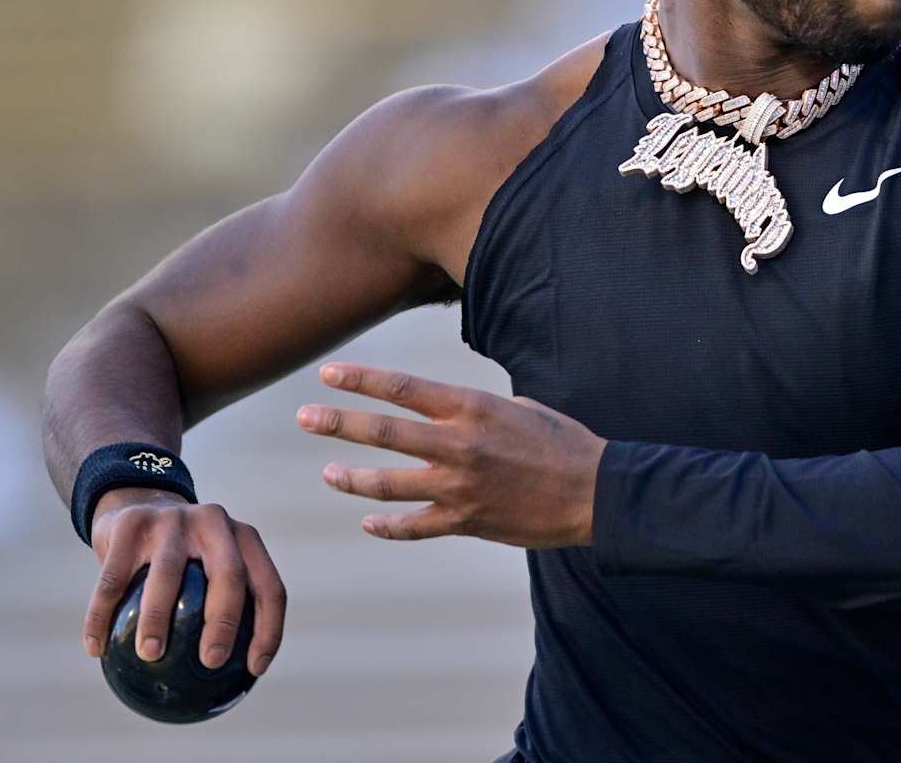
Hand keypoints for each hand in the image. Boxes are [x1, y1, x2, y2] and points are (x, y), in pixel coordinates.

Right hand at [84, 487, 285, 677]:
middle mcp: (214, 522)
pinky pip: (114, 579)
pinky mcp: (130, 524)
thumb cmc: (184, 555)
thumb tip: (227, 681)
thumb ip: (222, 607)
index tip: (255, 668)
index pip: (268, 586)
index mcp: (244, 538)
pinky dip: (101, 616)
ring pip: (168, 574)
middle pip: (229, 574)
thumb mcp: (211, 565)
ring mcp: (172, 519)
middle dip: (223, 621)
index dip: (269, 628)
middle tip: (211, 661)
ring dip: (159, 619)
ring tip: (152, 655)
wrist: (137, 504)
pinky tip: (96, 649)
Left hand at [297, 362, 606, 547]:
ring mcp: (459, 488)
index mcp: (472, 409)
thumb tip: (447, 409)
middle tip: (305, 418)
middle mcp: (459, 446)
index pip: (402, 389)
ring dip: (351, 478)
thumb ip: (475, 410)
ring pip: (388, 484)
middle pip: (382, 432)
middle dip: (337, 423)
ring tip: (329, 472)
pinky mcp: (467, 523)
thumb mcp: (520, 408)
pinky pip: (414, 527)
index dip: (361, 380)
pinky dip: (387, 525)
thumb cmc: (563, 443)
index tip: (328, 375)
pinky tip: (369, 520)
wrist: (595, 494)